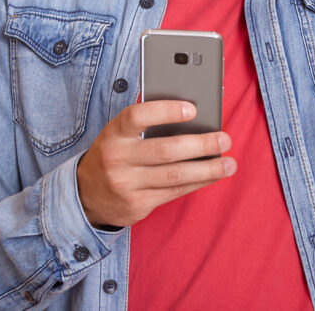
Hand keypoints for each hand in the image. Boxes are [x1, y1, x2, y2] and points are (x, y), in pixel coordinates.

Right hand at [76, 100, 235, 227]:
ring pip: (175, 176)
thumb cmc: (113, 154)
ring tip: (229, 163)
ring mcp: (127, 185)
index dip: (166, 111)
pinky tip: (213, 175)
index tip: (193, 108)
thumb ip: (145, 125)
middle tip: (224, 139)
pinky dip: (197, 183)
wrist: (85, 195)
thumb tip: (191, 115)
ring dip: (207, 169)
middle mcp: (118, 159)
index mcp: (114, 134)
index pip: (137, 117)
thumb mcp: (118, 135)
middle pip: (165, 150)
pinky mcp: (137, 205)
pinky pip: (174, 192)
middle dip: (200, 145)